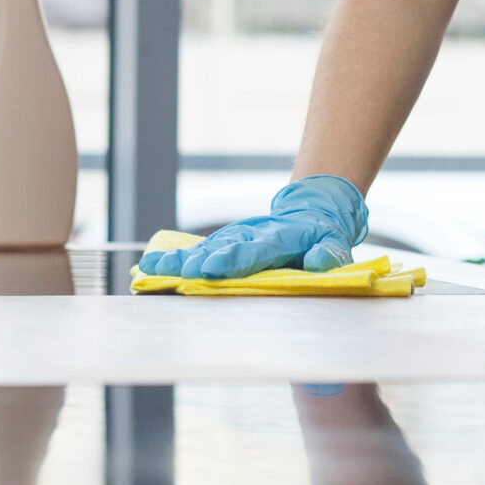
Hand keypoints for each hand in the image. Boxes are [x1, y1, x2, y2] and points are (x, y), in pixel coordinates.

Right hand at [138, 175, 367, 278]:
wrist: (309, 211)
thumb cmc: (322, 235)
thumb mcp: (335, 242)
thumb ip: (329, 252)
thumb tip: (320, 262)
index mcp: (280, 237)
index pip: (256, 249)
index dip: (234, 259)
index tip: (213, 268)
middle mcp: (251, 235)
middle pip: (224, 248)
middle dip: (203, 261)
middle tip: (183, 273)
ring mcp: (235, 238)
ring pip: (206, 248)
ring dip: (181, 260)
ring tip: (155, 269)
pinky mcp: (224, 244)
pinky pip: (197, 252)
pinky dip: (175, 259)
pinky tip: (149, 267)